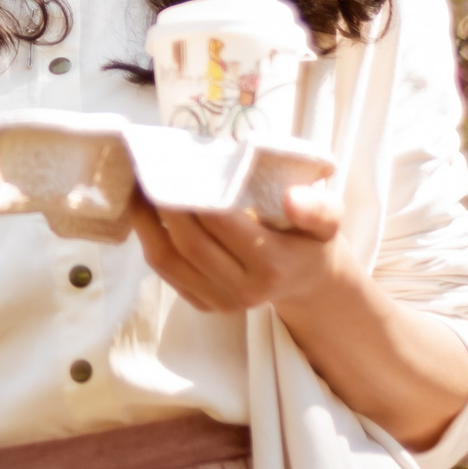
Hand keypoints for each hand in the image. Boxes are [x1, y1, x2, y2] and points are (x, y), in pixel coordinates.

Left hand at [128, 181, 354, 316]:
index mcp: (272, 264)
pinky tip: (146, 212)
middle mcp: (244, 290)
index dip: (193, 192)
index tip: (176, 163)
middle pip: (188, 241)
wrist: (306, 278)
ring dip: (145, 221)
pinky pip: (165, 271)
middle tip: (148, 168)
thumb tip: (292, 199)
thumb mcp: (329, 218)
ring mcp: (221, 302)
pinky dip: (149, 239)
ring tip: (139, 187)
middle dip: (163, 203)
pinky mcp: (204, 305)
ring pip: (167, 259)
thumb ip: (317, 208)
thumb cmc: (310, 237)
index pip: (220, 221)